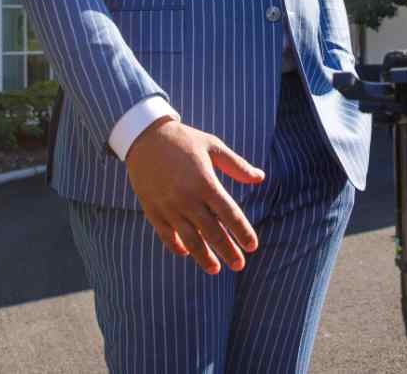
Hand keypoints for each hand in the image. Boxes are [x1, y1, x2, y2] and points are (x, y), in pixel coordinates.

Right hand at [125, 117, 265, 273]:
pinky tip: (187, 253)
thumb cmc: (185, 140)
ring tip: (216, 269)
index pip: (229, 214)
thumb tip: (260, 178)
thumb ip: (237, 165)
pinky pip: (166, 235)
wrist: (146, 137)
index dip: (242, 232)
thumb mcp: (213, 146)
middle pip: (211, 232)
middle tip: (240, 265)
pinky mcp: (152, 210)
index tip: (252, 246)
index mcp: (205, 182)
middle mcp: (187, 198)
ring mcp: (168, 206)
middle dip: (227, 250)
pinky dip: (176, 246)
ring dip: (203, 256)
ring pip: (189, 239)